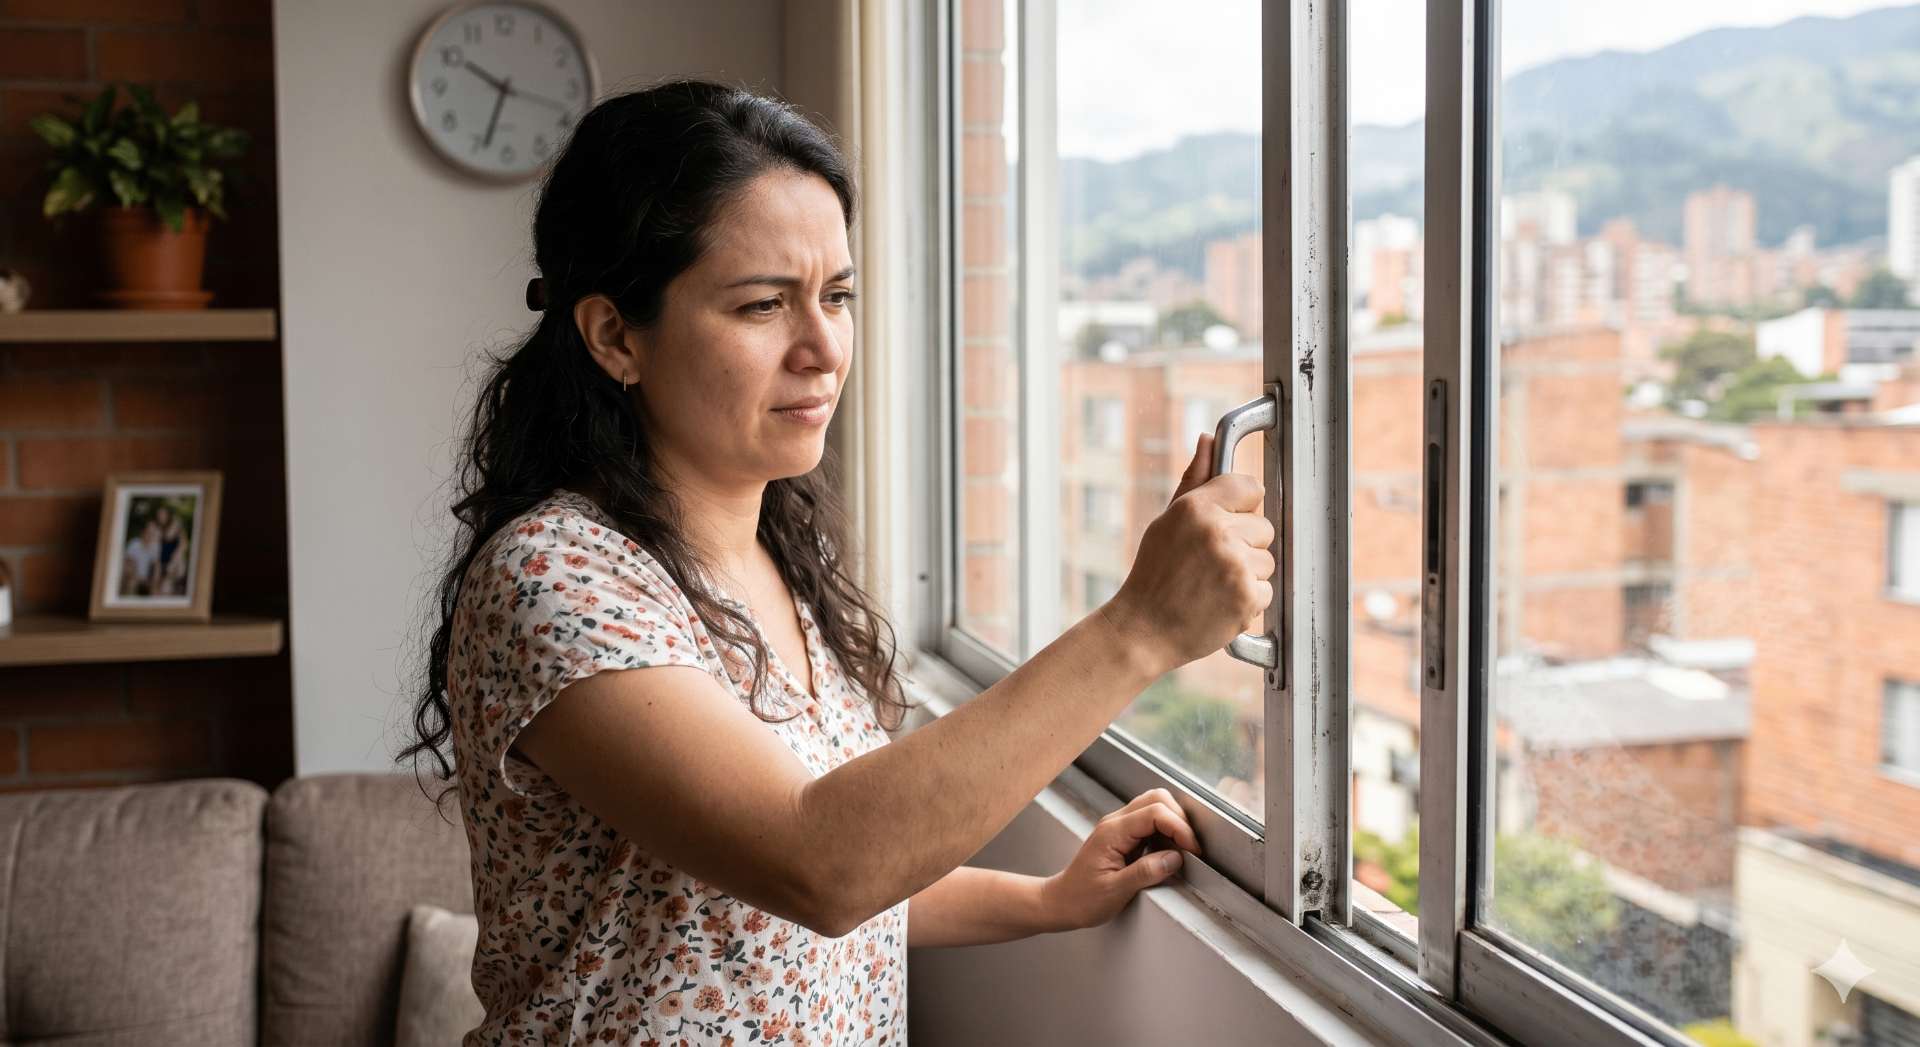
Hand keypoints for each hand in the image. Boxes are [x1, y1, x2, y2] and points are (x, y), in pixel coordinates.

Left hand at [1039, 789, 1199, 929]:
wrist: (1062, 902)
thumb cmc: (1081, 899)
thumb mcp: (1114, 892)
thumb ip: (1145, 873)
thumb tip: (1174, 859)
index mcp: (1112, 832)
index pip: (1154, 813)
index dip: (1179, 828)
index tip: (1192, 850)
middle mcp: (1115, 823)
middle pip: (1157, 799)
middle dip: (1180, 820)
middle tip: (1190, 848)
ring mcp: (1119, 827)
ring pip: (1155, 805)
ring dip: (1174, 823)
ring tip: (1183, 849)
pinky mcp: (1124, 835)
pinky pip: (1150, 821)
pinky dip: (1166, 831)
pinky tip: (1170, 850)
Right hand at [1101, 433, 1274, 674]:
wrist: (1143, 630)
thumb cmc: (1153, 575)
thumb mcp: (1168, 521)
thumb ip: (1194, 480)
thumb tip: (1209, 439)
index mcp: (1197, 506)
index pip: (1250, 487)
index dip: (1242, 507)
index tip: (1230, 522)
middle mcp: (1218, 531)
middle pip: (1264, 526)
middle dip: (1245, 544)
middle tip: (1210, 563)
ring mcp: (1235, 565)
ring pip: (1267, 561)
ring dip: (1247, 574)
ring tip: (1212, 585)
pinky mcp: (1247, 596)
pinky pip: (1267, 590)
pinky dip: (1248, 600)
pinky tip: (1219, 603)